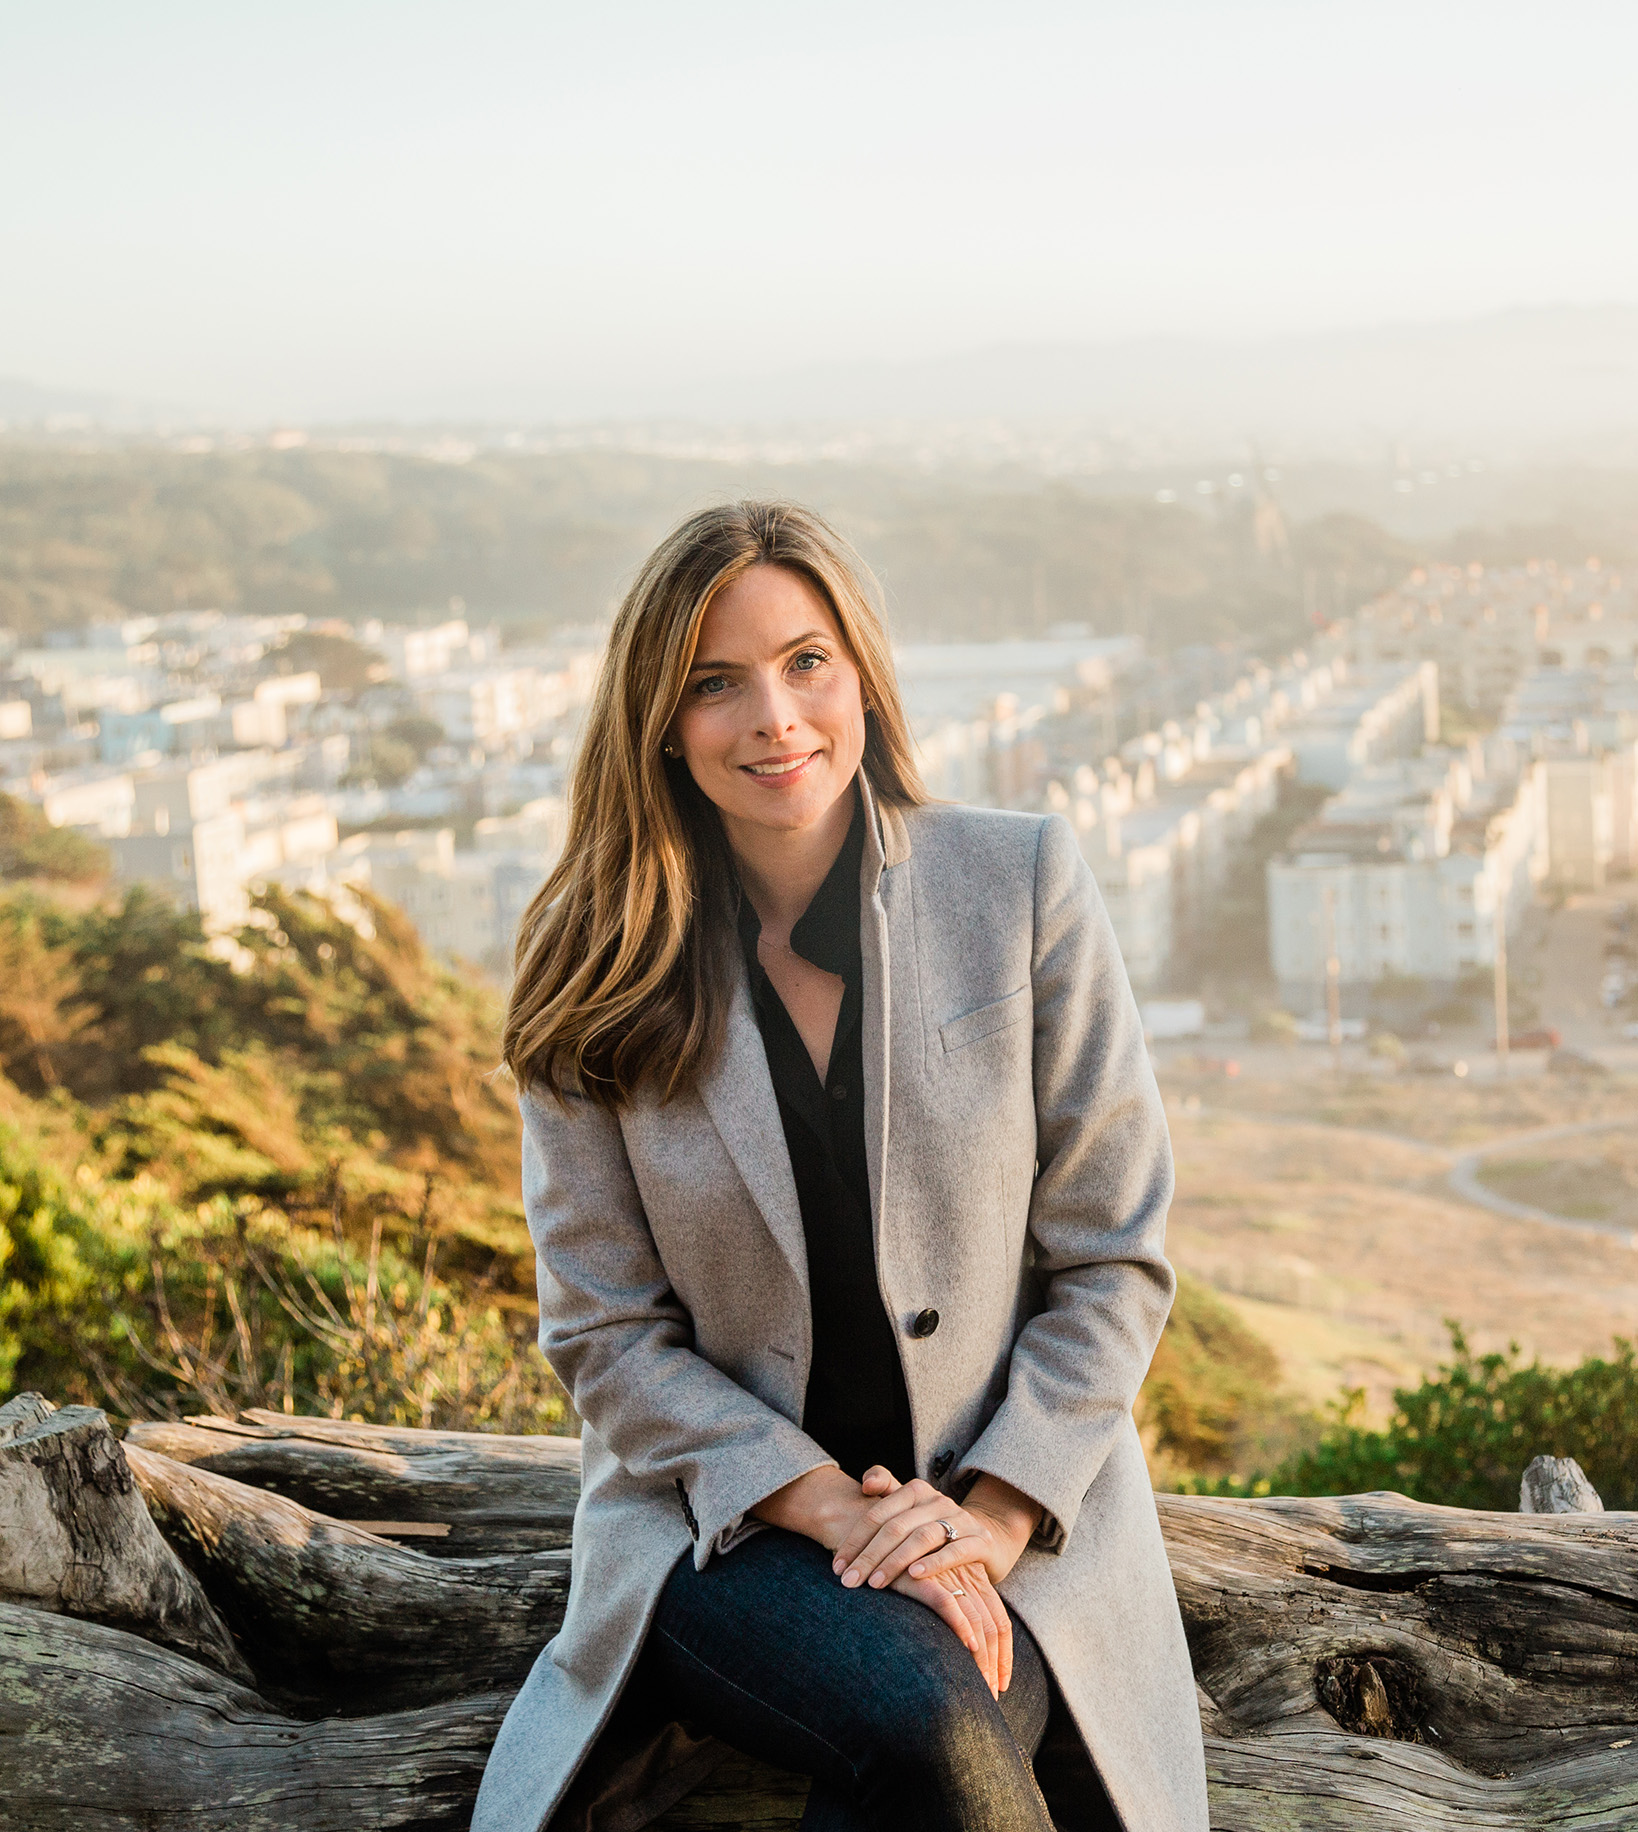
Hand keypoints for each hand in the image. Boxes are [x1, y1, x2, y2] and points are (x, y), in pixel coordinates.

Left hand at [832, 1471, 1041, 1593]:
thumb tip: (865, 1483)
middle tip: (849, 1581)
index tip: (837, 1566)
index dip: (855, 1540)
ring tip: (875, 1583)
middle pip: (896, 1527)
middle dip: (869, 1556)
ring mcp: (960, 1519)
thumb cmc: (933, 1526)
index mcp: (916, 1490)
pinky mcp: (980, 1540)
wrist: (984, 1537)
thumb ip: (886, 1488)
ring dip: (895, 1561)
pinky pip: (956, 1550)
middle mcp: (937, 1501)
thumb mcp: (909, 1508)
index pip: (878, 1514)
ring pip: (922, 1537)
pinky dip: (935, 1563)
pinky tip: (915, 1577)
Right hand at [890, 1559, 1013, 1697]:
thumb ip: (955, 1606)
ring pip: (976, 1619)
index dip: (1005, 1655)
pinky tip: (967, 1646)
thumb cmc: (906, 1568)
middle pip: (992, 1625)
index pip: (1000, 1621)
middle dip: (995, 1663)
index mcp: (975, 1577)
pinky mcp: (923, 1574)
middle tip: (992, 1694)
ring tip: (982, 1684)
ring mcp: (947, 1574)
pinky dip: (960, 1625)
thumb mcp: (940, 1584)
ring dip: (982, 1656)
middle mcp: (966, 1575)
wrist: (875, 1538)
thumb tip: (965, 1649)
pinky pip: (947, 1602)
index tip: (1002, 1684)